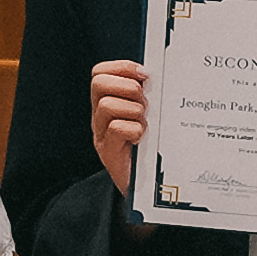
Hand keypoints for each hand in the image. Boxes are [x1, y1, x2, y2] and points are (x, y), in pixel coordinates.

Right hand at [88, 61, 148, 198]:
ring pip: (107, 105)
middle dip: (127, 87)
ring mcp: (101, 133)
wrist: (147, 188)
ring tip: (145, 123)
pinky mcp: (108, 151)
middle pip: (99, 83)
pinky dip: (134, 130)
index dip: (121, 67)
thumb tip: (157, 77)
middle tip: (144, 101)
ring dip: (133, 110)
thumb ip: (147, 97)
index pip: (100, 72)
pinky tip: (142, 138)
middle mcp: (100, 116)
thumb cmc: (150, 149)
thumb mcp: (148, 117)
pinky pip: (116, 129)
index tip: (144, 75)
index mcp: (108, 102)